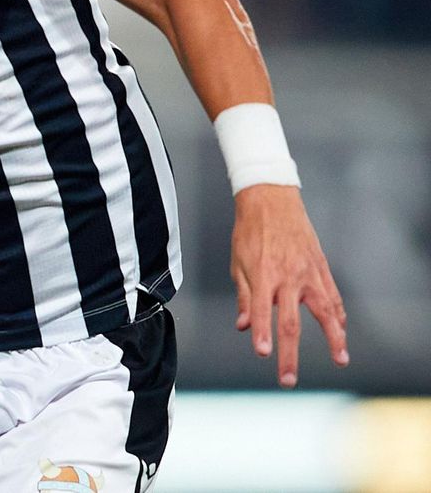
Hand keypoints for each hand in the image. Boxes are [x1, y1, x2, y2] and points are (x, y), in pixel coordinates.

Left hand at [229, 184, 347, 386]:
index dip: (262, 334)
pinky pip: (333, 296)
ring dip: (334, 338)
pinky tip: (342, 330)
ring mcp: (308, 274)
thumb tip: (245, 326)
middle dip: (288, 354)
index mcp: (263, 275)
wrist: (272, 201)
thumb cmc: (250, 232)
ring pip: (325, 312)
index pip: (263, 312)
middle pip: (290, 323)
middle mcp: (288, 278)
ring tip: (340, 360)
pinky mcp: (321, 268)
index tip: (263, 353)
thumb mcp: (238, 263)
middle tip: (288, 379)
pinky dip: (339, 315)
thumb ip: (245, 297)